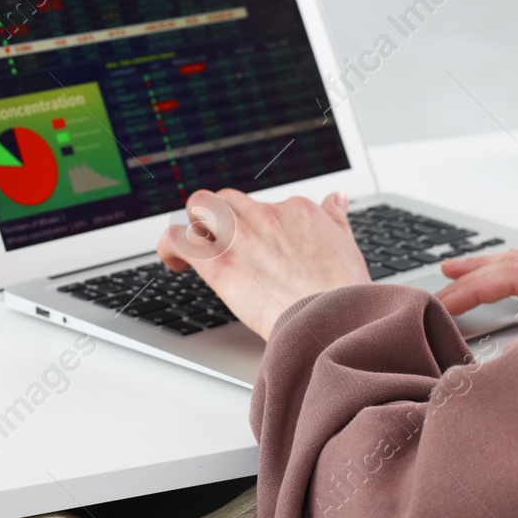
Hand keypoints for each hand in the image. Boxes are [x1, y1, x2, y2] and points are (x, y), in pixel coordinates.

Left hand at [155, 188, 370, 338]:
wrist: (329, 318)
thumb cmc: (341, 292)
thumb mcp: (347, 245)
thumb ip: (336, 218)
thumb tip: (336, 199)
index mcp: (297, 210)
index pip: (264, 204)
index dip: (255, 226)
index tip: (256, 247)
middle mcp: (266, 215)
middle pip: (227, 199)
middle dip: (219, 217)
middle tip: (219, 243)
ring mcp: (240, 235)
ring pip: (200, 207)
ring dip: (196, 226)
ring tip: (196, 248)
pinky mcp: (218, 260)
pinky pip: (179, 238)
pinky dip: (170, 247)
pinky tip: (176, 262)